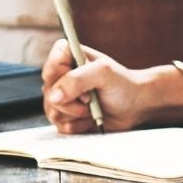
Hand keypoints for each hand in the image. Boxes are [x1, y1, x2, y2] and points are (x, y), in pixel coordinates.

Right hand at [41, 40, 174, 133]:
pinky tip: (89, 118)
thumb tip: (53, 96)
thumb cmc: (123, 84)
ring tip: (92, 108)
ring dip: (75, 114)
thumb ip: (76, 80)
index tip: (83, 85)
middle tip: (91, 98)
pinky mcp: (65, 115)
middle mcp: (61, 75)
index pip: (49, 70)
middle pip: (48, 94)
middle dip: (71, 102)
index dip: (62, 82)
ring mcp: (61, 96)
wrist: (135, 106)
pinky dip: (77, 125)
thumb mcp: (103, 73)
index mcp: (67, 56)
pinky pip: (59, 125)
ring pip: (51, 111)